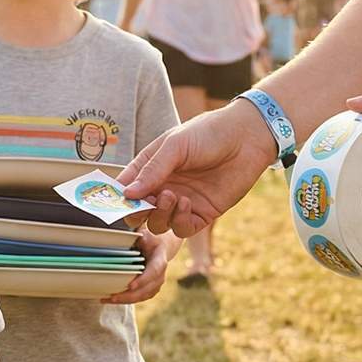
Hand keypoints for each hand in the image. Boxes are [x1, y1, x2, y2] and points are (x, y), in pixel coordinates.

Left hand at [102, 227, 174, 303]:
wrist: (160, 246)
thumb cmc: (149, 239)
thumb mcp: (145, 234)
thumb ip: (136, 236)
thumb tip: (120, 236)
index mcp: (160, 259)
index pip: (154, 271)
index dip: (143, 280)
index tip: (131, 286)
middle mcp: (160, 274)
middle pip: (147, 289)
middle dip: (130, 295)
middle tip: (113, 297)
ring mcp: (156, 284)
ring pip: (142, 296)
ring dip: (126, 300)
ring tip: (108, 300)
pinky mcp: (149, 289)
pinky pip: (138, 297)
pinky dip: (126, 300)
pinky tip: (111, 300)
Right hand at [120, 101, 280, 237]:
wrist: (247, 138)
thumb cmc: (208, 133)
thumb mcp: (175, 145)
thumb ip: (152, 170)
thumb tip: (127, 194)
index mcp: (151, 168)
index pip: (126, 188)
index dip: (117, 197)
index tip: (114, 202)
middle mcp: (163, 187)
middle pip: (138, 213)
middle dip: (137, 212)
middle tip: (144, 203)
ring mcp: (182, 202)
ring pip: (158, 224)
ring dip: (159, 215)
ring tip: (170, 196)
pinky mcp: (202, 213)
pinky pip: (182, 228)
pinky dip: (179, 220)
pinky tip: (186, 203)